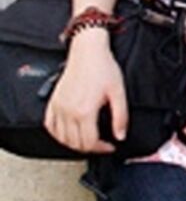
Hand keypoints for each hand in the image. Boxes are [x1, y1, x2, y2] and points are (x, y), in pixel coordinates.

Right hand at [44, 29, 126, 153]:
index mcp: (85, 111)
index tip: (110, 146)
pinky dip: (58, 134)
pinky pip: (50, 126)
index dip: (102, 149)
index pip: (89, 142)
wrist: (88, 51)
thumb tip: (120, 135)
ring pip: (61, 138)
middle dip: (90, 148)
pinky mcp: (53, 102)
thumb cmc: (103, 68)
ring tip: (88, 140)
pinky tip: (68, 133)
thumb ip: (120, 116)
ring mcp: (58, 108)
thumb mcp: (119, 92)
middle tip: (102, 144)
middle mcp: (68, 112)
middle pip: (75, 143)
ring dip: (74, 144)